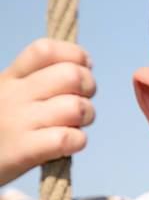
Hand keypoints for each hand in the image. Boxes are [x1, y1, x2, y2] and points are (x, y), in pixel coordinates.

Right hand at [0, 38, 95, 186]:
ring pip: (75, 107)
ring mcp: (17, 122)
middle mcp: (13, 94)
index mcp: (11, 77)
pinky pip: (67, 138)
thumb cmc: (2, 130)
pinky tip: (67, 145)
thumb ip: (42, 79)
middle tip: (81, 102)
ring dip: (85, 117)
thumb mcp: (10, 95)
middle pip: (71, 75)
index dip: (75, 55)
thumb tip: (85, 63)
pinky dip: (77, 142)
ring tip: (74, 125)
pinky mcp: (23, 150)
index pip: (46, 49)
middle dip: (89, 87)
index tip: (83, 69)